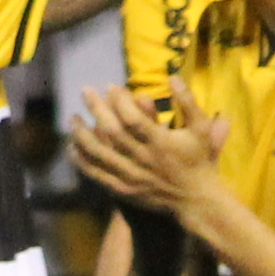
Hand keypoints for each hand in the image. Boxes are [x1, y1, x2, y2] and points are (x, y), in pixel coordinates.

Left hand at [69, 78, 228, 216]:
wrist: (196, 198)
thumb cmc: (199, 159)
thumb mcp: (202, 128)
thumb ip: (188, 102)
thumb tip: (173, 77)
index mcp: (161, 142)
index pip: (133, 119)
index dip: (119, 101)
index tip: (109, 86)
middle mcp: (143, 159)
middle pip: (112, 131)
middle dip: (96, 109)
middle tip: (85, 91)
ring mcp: (130, 175)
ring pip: (99, 153)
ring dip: (82, 133)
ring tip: (73, 117)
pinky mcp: (123, 188)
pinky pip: (97, 173)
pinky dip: (82, 160)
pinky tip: (72, 146)